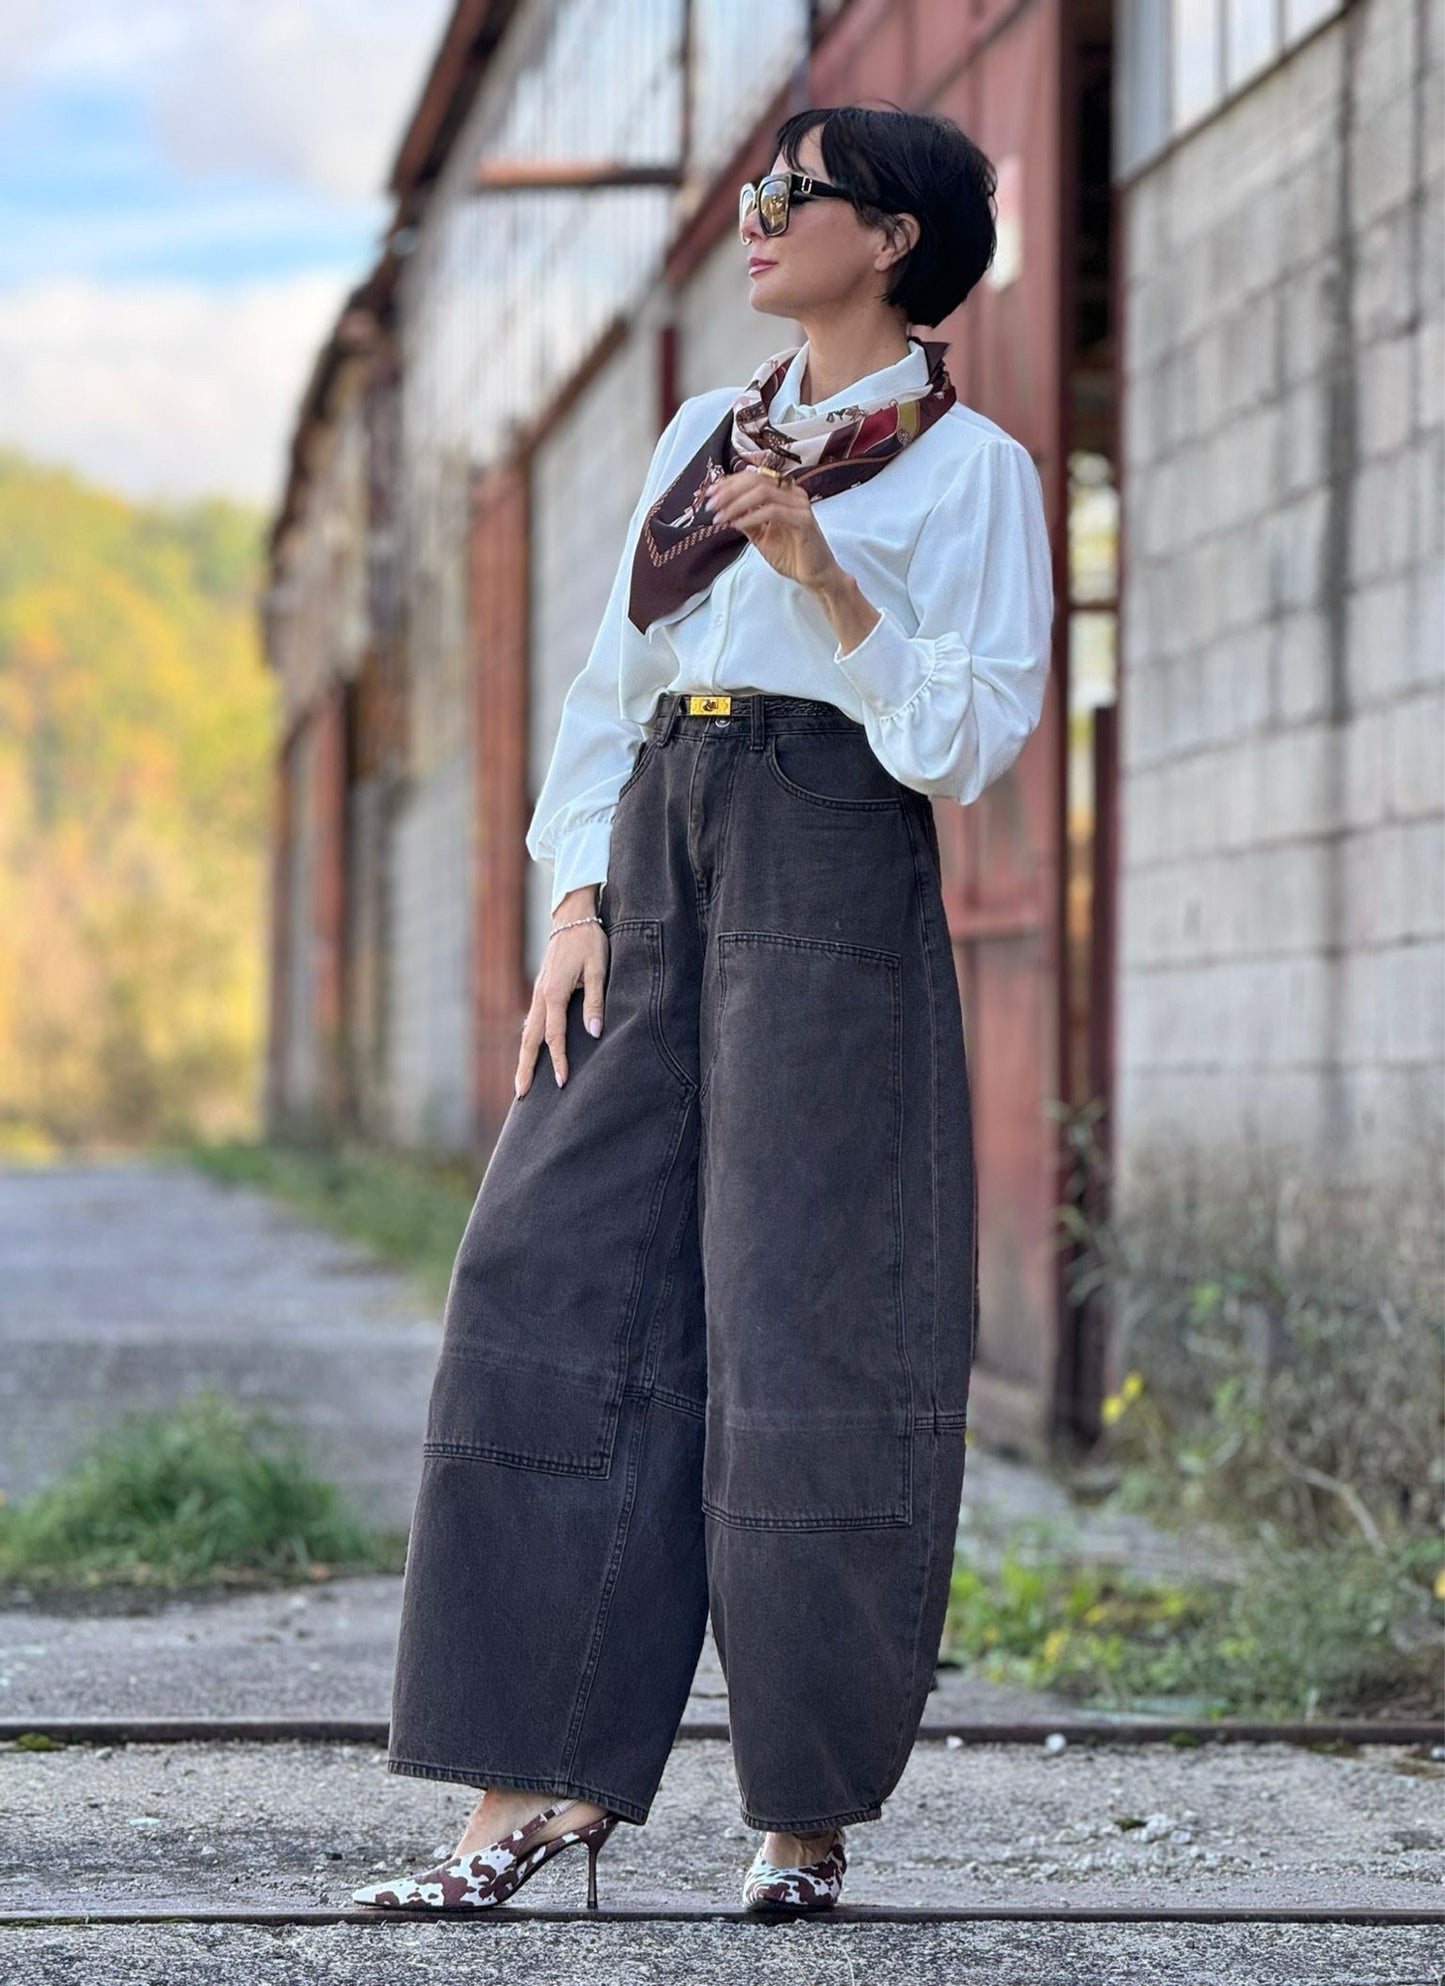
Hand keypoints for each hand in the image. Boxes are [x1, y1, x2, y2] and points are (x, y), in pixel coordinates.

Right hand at [516, 903, 607, 1095]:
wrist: (572, 915)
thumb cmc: (589, 940)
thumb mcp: (599, 968)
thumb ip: (596, 1001)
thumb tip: (594, 1033)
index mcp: (554, 993)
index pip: (554, 1036)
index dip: (559, 1061)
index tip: (562, 1082)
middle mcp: (541, 995)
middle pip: (530, 1040)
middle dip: (526, 1068)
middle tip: (521, 1094)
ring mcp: (538, 992)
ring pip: (527, 1031)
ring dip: (524, 1057)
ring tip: (521, 1081)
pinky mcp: (541, 989)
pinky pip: (531, 1021)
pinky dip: (528, 1041)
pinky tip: (530, 1051)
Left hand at [704, 467, 840, 592]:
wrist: (814, 575)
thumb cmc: (791, 555)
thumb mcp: (760, 535)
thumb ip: (746, 519)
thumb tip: (723, 508)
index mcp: (784, 492)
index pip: (753, 477)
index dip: (729, 482)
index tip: (709, 493)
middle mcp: (793, 493)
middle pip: (756, 480)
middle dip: (729, 491)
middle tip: (711, 505)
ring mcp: (800, 504)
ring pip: (763, 492)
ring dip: (736, 503)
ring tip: (720, 517)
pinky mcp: (803, 520)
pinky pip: (772, 511)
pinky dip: (751, 516)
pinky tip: (736, 525)